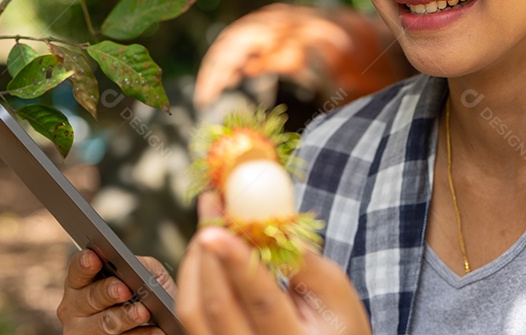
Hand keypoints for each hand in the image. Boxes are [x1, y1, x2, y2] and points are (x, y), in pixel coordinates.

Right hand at [57, 249, 176, 333]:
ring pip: (104, 324)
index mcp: (81, 283)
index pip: (78, 270)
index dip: (85, 263)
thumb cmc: (145, 293)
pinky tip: (157, 330)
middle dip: (108, 292)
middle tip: (125, 290)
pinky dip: (142, 334)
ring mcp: (86, 331)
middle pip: (90, 297)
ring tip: (143, 312)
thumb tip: (138, 266)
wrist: (158, 321)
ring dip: (125, 317)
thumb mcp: (145, 273)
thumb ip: (140, 265)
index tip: (95, 258)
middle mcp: (76, 307)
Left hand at [176, 227, 370, 334]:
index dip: (237, 263)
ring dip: (197, 259)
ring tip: (212, 221)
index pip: (261, 302)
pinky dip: (193, 275)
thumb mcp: (337, 294)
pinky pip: (188, 311)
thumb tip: (273, 223)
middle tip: (212, 204)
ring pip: (192, 309)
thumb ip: (308, 262)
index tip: (216, 228)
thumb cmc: (336, 324)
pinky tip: (207, 251)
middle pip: (217, 305)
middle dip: (208, 250)